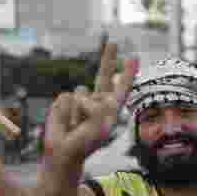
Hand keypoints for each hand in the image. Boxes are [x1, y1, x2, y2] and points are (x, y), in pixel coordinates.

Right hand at [43, 44, 138, 167]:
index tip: (133, 58)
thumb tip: (86, 91)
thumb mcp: (99, 129)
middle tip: (114, 43)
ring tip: (77, 126)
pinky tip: (67, 122)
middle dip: (109, 60)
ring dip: (79, 111)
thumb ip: (99, 109)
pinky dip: (66, 112)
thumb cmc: (84, 143)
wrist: (63, 152)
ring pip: (82, 94)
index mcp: (110, 109)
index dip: (127, 74)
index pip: (121, 88)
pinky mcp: (65, 100)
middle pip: (104, 76)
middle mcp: (97, 101)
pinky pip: (68, 99)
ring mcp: (81, 99)